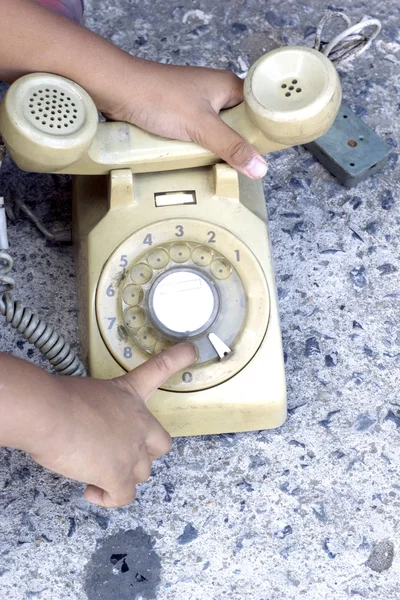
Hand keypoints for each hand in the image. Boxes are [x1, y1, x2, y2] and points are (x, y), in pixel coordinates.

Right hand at [28, 343, 195, 507]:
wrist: (50, 414)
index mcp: (129, 394)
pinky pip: (123, 497)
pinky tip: (91, 490)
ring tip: (95, 470)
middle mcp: (139, 423)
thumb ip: (95, 410)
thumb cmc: (56, 399)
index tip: (191, 350)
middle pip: (161, 445)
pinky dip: (108, 497)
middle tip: (119, 453)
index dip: (177, 359)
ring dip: (122, 475)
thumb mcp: (82, 393)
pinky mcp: (118, 476)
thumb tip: (80, 427)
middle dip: (146, 453)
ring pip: (142, 473)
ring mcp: (133, 451)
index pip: (160, 369)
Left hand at [100, 60, 267, 179]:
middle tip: (241, 167)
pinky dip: (198, 149)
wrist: (116, 90)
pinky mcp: (180, 117)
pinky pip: (198, 137)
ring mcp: (196, 106)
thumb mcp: (201, 126)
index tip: (265, 156)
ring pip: (216, 134)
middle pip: (238, 126)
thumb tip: (259, 167)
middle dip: (238, 146)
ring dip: (215, 149)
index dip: (264, 133)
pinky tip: (198, 161)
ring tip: (219, 167)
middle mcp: (215, 94)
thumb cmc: (157, 97)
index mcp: (228, 86)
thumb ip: (231, 147)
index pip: (259, 111)